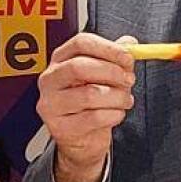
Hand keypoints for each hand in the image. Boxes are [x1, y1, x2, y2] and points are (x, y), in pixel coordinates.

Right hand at [36, 33, 135, 181]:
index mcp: (60, 60)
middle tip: (129, 80)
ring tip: (125, 100)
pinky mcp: (59, 127)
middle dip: (112, 73)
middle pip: (79, 66)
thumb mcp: (103, 76)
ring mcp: (51, 104)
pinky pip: (94, 118)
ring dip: (117, 97)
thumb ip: (115, 58)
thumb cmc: (91, 104)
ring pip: (90, 95)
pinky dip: (113, 116)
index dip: (108, 48)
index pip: (80, 43)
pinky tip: (115, 114)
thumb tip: (130, 43)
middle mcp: (50, 80)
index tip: (128, 57)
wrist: (81, 139)